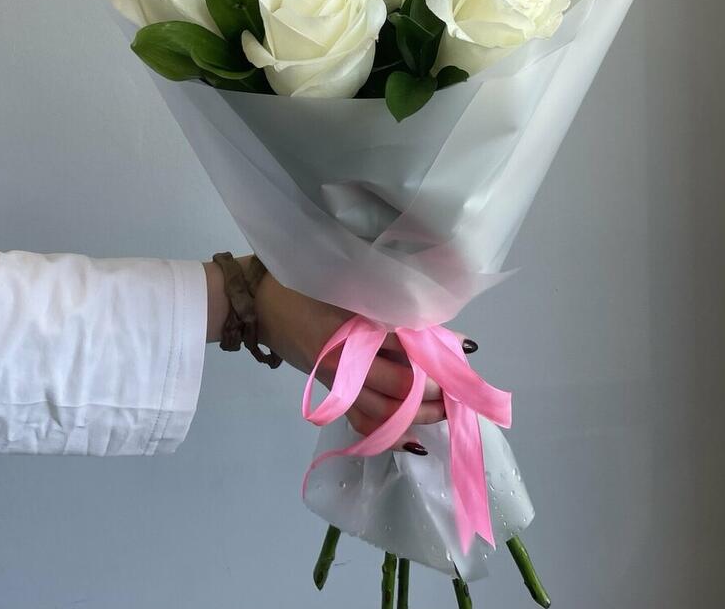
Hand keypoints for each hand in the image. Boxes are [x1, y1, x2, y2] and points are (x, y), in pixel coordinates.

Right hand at [206, 256, 474, 452]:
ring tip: (444, 413)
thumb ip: (381, 303)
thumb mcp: (343, 286)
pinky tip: (410, 438)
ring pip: (382, 412)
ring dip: (416, 416)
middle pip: (397, 386)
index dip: (436, 350)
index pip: (403, 344)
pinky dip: (387, 434)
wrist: (258, 303)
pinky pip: (360, 422)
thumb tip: (428, 321)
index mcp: (351, 330)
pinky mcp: (331, 392)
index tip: (467, 350)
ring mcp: (337, 382)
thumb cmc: (303, 286)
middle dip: (434, 391)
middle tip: (461, 389)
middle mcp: (346, 362)